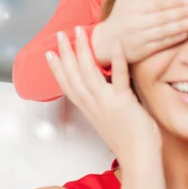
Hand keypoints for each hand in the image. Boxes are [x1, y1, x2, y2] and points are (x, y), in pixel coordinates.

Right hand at [47, 26, 161, 165]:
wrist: (139, 157)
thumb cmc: (129, 138)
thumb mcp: (108, 118)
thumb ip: (103, 103)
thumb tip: (104, 88)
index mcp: (88, 108)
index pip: (67, 85)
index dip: (57, 69)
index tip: (49, 53)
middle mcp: (93, 104)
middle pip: (73, 75)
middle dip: (65, 53)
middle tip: (60, 34)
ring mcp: (106, 102)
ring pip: (89, 72)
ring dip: (83, 49)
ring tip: (79, 31)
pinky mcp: (123, 101)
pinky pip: (119, 77)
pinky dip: (117, 59)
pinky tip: (116, 42)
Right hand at [93, 0, 187, 64]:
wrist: (104, 43)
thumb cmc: (118, 18)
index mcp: (134, 8)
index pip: (160, 4)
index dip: (177, 1)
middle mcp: (137, 23)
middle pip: (165, 17)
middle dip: (185, 12)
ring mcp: (140, 38)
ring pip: (166, 31)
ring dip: (184, 26)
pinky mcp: (142, 51)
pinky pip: (161, 44)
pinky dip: (175, 39)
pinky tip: (187, 34)